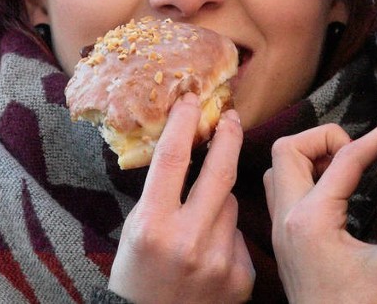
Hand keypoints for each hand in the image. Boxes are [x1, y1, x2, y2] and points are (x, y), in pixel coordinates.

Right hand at [109, 93, 254, 302]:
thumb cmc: (137, 276)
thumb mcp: (135, 230)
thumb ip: (161, 194)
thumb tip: (189, 146)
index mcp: (151, 225)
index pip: (173, 157)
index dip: (185, 122)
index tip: (192, 99)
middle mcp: (187, 240)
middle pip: (220, 171)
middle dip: (228, 137)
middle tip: (232, 118)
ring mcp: (219, 259)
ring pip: (232, 204)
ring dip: (220, 202)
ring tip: (199, 226)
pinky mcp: (241, 276)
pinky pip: (239, 235)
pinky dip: (227, 236)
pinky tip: (211, 256)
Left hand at [265, 124, 376, 303]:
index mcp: (310, 221)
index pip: (341, 160)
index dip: (371, 140)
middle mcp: (287, 220)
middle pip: (287, 151)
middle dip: (323, 139)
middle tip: (358, 152)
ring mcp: (281, 232)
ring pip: (277, 171)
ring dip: (308, 159)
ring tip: (346, 168)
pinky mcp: (286, 245)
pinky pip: (282, 194)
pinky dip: (304, 180)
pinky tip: (336, 194)